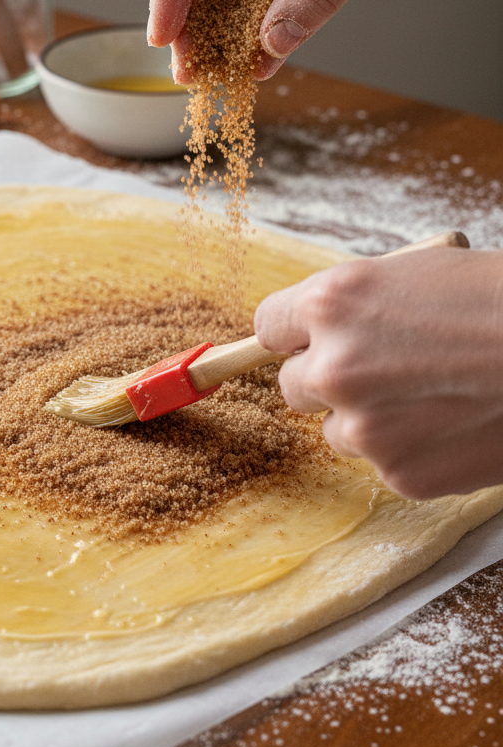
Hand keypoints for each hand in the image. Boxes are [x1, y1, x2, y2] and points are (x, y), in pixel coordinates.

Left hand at [254, 249, 502, 498]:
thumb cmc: (498, 301)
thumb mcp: (414, 273)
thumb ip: (352, 305)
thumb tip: (313, 331)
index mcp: (330, 303)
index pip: (267, 327)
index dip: (293, 334)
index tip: (309, 340)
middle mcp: (332, 365)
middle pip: (292, 384)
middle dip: (327, 378)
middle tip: (382, 370)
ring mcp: (363, 425)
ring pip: (334, 428)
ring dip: (367, 417)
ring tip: (432, 395)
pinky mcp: (398, 473)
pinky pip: (379, 460)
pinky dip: (407, 448)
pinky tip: (452, 424)